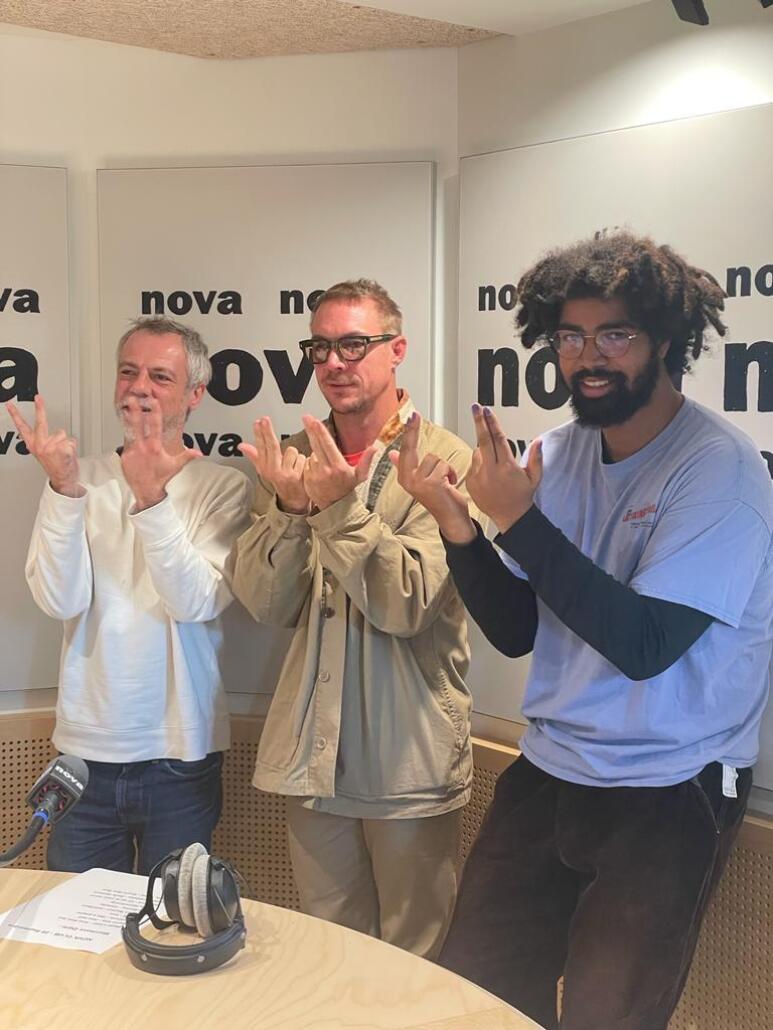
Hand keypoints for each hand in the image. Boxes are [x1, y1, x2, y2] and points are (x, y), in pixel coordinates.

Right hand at [6, 395, 83, 496]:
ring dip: (66, 442)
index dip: (15, 415)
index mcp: (33, 445)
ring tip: (63, 452)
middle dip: (40, 408)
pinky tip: (68, 455)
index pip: (22, 427)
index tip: (10, 405)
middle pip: (41, 422)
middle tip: (38, 397)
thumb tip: (42, 431)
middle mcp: (40, 445)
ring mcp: (51, 447)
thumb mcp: (43, 453)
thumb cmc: (55, 465)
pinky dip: (73, 447)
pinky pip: (71, 441)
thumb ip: (41, 441)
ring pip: (62, 434)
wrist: (63, 479)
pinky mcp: (62, 450)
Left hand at [120, 397, 201, 510]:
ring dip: (127, 419)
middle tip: (132, 399)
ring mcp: (132, 451)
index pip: (155, 426)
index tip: (154, 401)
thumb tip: (199, 453)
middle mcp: (142, 448)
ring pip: (129, 431)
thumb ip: (187, 456)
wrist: (146, 491)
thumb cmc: (160, 477)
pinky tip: (126, 426)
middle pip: (137, 425)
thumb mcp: (175, 466)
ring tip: (125, 408)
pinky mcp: (125, 456)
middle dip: (135, 410)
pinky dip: (126, 433)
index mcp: (155, 447)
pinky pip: (125, 442)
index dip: (155, 412)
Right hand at [238, 416, 308, 513]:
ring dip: (295, 456)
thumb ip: (255, 456)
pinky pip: (302, 459)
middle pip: (271, 446)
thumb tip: (242, 445)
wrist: (294, 499)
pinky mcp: (297, 477)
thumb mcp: (266, 470)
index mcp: (266, 468)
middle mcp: (274, 471)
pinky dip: (304, 462)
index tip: (258, 422)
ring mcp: (285, 474)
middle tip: (265, 419)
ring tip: (294, 465)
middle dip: (268, 432)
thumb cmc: (281, 481)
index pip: (261, 447)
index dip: (259, 434)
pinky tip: (301, 470)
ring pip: (292, 451)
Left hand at [301, 415, 375, 509]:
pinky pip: (307, 465)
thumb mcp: (360, 476)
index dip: (321, 432)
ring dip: (316, 454)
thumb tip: (375, 447)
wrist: (335, 507)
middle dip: (311, 430)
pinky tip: (319, 471)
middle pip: (316, 444)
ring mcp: (315, 475)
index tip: (315, 422)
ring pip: (312, 455)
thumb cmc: (348, 489)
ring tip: (325, 465)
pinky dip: (312, 465)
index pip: (328, 445)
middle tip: (306, 417)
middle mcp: (326, 470)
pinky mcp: (307, 479)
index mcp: (339, 467)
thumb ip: (367, 460)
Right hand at [389, 412, 474, 543]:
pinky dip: (451, 473)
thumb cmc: (439, 499)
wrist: (451, 518)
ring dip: (445, 467)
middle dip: (413, 431)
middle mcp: (408, 480)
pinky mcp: (432, 483)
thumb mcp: (420, 481)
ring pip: (434, 458)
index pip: (405, 450)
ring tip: (445, 481)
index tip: (409, 416)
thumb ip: (405, 466)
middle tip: (415, 415)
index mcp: (404, 477)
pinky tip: (449, 485)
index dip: (408, 432)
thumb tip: (391, 453)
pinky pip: (444, 466)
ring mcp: (418, 482)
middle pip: (412, 448)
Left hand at [466, 404, 542, 533]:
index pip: (498, 439)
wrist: (509, 517)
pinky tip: (489, 474)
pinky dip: (479, 463)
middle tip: (475, 407)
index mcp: (507, 467)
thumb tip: (539, 440)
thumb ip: (536, 457)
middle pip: (482, 440)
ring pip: (477, 453)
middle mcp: (491, 471)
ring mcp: (479, 477)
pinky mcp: (471, 483)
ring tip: (495, 466)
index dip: (492, 423)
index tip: (487, 411)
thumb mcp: (534, 477)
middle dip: (479, 422)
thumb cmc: (522, 496)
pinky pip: (473, 465)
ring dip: (484, 451)